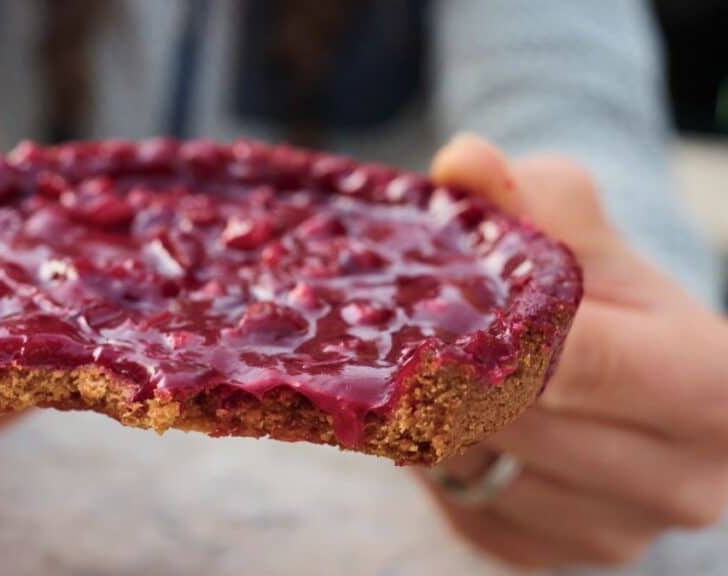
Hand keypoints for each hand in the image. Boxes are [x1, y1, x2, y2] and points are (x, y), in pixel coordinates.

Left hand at [420, 135, 727, 568]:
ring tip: (424, 374)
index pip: (586, 362)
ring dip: (434, 420)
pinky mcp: (553, 560)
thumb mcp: (583, 229)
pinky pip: (464, 512)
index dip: (497, 332)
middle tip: (403, 333)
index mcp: (715, 384)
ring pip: (481, 473)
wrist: (623, 375)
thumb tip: (462, 162)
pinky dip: (437, 464)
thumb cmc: (606, 291)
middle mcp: (687, 478)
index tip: (435, 308)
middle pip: (521, 424)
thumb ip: (531, 194)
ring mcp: (621, 534)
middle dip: (451, 374)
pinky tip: (441, 422)